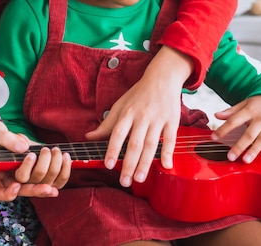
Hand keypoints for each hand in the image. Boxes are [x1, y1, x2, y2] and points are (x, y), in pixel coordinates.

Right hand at [0, 120, 71, 199]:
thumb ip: (7, 139)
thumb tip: (23, 147)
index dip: (7, 193)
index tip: (16, 186)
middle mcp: (10, 180)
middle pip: (24, 190)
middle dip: (37, 190)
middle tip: (48, 188)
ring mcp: (26, 177)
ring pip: (40, 183)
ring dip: (51, 171)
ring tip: (54, 151)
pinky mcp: (38, 172)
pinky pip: (53, 179)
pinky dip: (62, 171)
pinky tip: (65, 158)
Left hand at [85, 46, 191, 187]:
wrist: (162, 78)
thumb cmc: (138, 94)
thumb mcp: (119, 105)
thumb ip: (106, 124)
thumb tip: (89, 136)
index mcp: (127, 113)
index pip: (118, 134)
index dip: (113, 149)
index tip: (108, 164)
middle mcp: (142, 117)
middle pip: (135, 144)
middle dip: (129, 164)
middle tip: (124, 181)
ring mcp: (157, 119)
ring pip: (151, 144)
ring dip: (145, 163)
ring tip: (139, 178)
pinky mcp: (172, 121)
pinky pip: (170, 139)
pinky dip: (168, 153)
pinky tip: (166, 166)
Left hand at [212, 95, 260, 163]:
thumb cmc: (259, 104)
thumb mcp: (244, 104)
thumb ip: (231, 111)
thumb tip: (216, 115)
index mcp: (250, 110)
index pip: (234, 120)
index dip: (223, 129)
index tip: (214, 137)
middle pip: (249, 134)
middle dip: (239, 146)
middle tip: (230, 156)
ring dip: (254, 151)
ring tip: (245, 160)